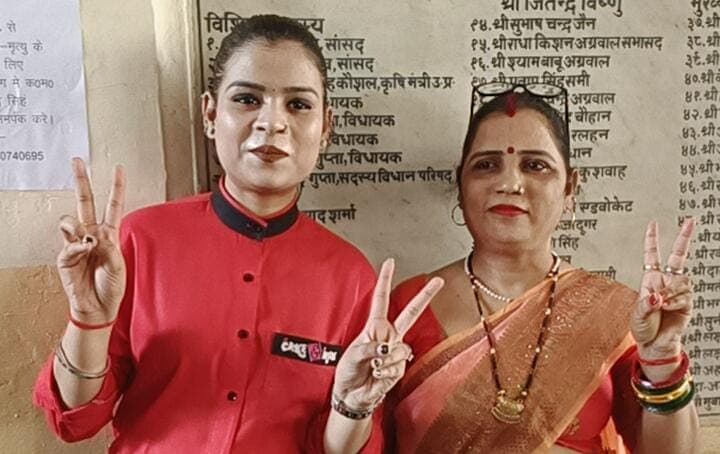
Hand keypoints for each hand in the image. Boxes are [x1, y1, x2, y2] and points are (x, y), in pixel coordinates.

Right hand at [56, 158, 126, 324]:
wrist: (98, 308)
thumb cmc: (111, 287)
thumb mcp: (119, 266)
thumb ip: (109, 248)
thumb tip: (92, 236)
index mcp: (109, 233)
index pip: (113, 205)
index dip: (116, 188)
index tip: (119, 168)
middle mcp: (92, 234)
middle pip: (85, 202)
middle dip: (81, 181)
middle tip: (77, 161)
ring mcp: (77, 244)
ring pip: (71, 221)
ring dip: (77, 225)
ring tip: (87, 240)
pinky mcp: (65, 257)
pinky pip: (69, 244)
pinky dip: (77, 247)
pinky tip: (84, 250)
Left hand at [332, 258, 443, 409]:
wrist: (353, 395)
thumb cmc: (349, 371)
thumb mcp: (352, 354)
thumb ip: (370, 348)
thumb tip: (387, 348)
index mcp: (375, 327)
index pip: (381, 299)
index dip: (385, 280)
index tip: (390, 262)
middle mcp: (389, 336)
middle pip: (411, 312)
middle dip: (425, 296)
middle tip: (438, 280)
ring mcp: (396, 351)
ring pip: (401, 348)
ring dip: (385, 360)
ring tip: (373, 367)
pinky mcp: (400, 367)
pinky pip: (398, 364)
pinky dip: (386, 371)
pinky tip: (378, 375)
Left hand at [631, 218, 694, 379]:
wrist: (655, 344)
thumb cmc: (644, 329)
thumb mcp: (638, 315)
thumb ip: (646, 304)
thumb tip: (658, 296)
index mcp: (650, 280)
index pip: (652, 256)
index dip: (652, 240)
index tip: (653, 223)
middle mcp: (666, 282)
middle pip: (678, 256)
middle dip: (684, 238)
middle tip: (691, 220)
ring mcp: (678, 291)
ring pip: (681, 280)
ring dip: (670, 292)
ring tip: (661, 305)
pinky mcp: (688, 302)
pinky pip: (685, 295)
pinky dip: (675, 302)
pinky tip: (668, 308)